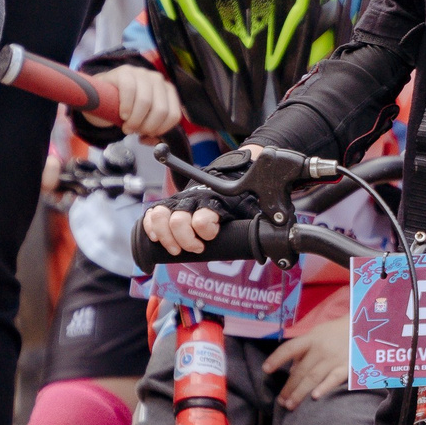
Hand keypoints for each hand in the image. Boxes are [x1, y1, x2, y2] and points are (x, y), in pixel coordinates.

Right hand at [86, 64, 182, 139]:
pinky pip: (129, 91)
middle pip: (161, 110)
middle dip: (147, 126)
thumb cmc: (126, 108)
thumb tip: (154, 140)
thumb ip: (152, 131)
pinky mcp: (124, 72)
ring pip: (146, 102)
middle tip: (135, 131)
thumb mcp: (142, 119)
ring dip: (135, 120)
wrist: (102, 95)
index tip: (148, 134)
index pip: (173, 115)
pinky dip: (126, 107)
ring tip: (126, 126)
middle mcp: (158, 80)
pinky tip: (123, 114)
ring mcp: (142, 73)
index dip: (160, 130)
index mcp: (168, 91)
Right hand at [139, 146, 259, 257]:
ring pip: (160, 216)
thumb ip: (258, 224)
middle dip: (184, 240)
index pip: (204, 219)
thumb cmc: (238, 200)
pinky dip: (150, 227)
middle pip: (178, 221)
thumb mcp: (250, 210)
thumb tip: (274, 242)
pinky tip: (158, 239)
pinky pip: (151, 214)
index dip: (205, 231)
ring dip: (165, 236)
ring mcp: (178, 202)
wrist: (227, 176)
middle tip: (195, 248)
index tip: (210, 237)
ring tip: (175, 248)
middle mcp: (193, 201)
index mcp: (214, 203)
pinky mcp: (168, 204)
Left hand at [263, 296, 352, 406]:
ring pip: (313, 378)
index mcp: (311, 339)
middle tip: (281, 401)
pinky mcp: (347, 367)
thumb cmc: (335, 332)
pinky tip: (315, 397)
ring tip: (290, 405)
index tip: (266, 369)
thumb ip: (303, 351)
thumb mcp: (316, 334)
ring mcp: (334, 358)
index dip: (277, 358)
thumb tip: (292, 371)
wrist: (363, 327)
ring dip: (300, 392)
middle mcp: (321, 348)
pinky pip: (334, 378)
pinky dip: (325, 387)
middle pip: (301, 370)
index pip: (290, 348)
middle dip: (289, 387)